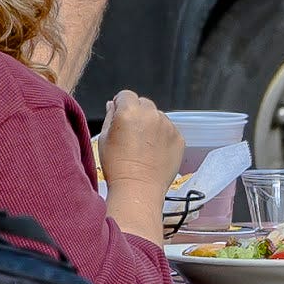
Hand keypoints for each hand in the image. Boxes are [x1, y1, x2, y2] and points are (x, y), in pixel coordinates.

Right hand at [97, 89, 181, 205]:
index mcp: (129, 111)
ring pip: (158, 116)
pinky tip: (154, 152)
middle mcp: (151, 115)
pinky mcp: (179, 138)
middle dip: (137, 113)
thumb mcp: (104, 139)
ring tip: (143, 146)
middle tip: (132, 133)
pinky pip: (169, 130)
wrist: (139, 189)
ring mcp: (167, 126)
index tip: (120, 116)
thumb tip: (113, 105)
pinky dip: (163, 136)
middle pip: (144, 103)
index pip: (126, 95)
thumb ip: (110, 117)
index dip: (121, 105)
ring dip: (151, 124)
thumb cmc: (117, 167)